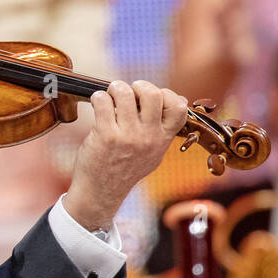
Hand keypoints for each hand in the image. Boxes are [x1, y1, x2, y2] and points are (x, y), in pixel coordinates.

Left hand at [64, 79, 189, 230]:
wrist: (101, 192)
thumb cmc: (125, 169)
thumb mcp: (153, 153)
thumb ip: (162, 130)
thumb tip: (177, 100)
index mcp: (163, 139)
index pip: (180, 107)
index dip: (166, 94)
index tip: (152, 97)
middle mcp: (148, 137)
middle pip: (152, 93)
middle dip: (138, 86)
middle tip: (128, 92)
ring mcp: (127, 136)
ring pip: (124, 93)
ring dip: (115, 89)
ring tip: (110, 97)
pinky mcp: (105, 135)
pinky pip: (102, 102)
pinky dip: (98, 97)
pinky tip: (98, 104)